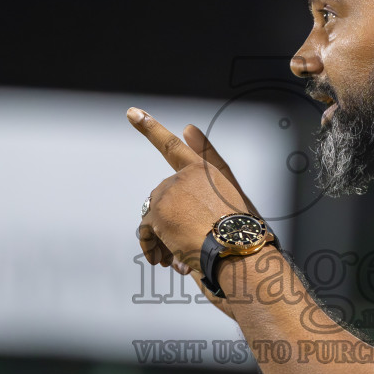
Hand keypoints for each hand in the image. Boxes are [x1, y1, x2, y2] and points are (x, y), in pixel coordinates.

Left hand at [128, 108, 258, 277]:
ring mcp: (172, 190)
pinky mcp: (160, 209)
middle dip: (167, 223)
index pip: (173, 147)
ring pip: (153, 215)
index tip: (133, 113)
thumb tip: (188, 128)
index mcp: (205, 170)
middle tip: (182, 249)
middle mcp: (187, 175)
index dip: (152, 129)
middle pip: (161, 198)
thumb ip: (208, 162)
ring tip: (181, 257)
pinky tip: (173, 260)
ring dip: (162, 239)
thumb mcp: (230, 194)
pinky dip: (154, 246)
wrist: (240, 251)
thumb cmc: (241, 230)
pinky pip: (146, 229)